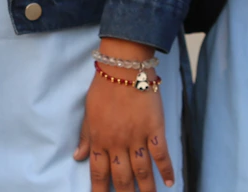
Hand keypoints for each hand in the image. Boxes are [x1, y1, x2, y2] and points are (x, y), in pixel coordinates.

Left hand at [74, 60, 173, 190]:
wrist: (123, 68)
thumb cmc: (103, 87)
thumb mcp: (88, 112)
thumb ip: (85, 136)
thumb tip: (77, 157)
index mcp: (99, 139)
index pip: (98, 172)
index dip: (99, 189)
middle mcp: (117, 143)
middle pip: (121, 177)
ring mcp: (137, 137)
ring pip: (142, 171)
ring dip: (146, 188)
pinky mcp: (154, 130)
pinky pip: (161, 154)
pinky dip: (167, 170)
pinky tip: (171, 183)